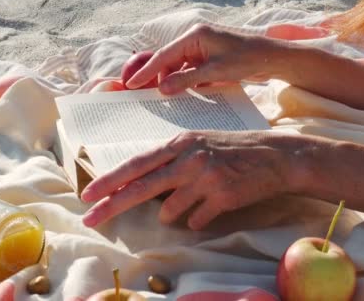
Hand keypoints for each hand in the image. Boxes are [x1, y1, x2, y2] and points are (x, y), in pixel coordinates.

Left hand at [81, 131, 308, 229]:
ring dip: (172, 214)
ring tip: (190, 202)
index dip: (110, 180)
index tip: (88, 194)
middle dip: (112, 205)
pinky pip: (196, 221)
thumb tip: (147, 184)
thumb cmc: (234, 149)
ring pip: (170, 211)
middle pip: (141, 187)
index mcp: (180, 143)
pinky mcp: (222, 197)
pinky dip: (197, 220)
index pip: (137, 164)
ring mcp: (205, 178)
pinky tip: (210, 208)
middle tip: (90, 220)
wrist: (275, 156)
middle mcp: (189, 159)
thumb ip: (172, 160)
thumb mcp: (199, 143)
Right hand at [125, 24, 285, 94]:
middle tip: (152, 98)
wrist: (272, 57)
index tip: (132, 85)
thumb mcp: (215, 72)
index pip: (164, 55)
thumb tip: (162, 88)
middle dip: (162, 78)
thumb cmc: (247, 60)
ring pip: (181, 66)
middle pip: (170, 60)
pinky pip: (193, 69)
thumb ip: (187, 80)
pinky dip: (189, 81)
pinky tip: (186, 94)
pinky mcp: (211, 56)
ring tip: (169, 99)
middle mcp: (196, 38)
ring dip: (176, 81)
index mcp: (195, 35)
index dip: (147, 71)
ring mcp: (204, 46)